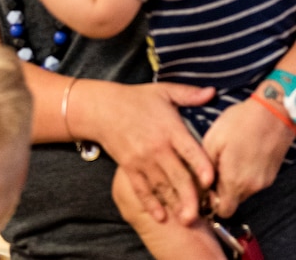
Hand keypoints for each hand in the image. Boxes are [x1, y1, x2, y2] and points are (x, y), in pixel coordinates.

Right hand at [79, 79, 214, 224]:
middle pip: (177, 176)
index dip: (202, 166)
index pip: (190, 151)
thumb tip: (213, 92)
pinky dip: (150, 203)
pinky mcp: (129, 167)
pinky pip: (141, 189)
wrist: (100, 108)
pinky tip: (160, 216)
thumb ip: (189, 94)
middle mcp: (157, 148)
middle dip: (190, 198)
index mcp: (169, 130)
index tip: (212, 181)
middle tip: (200, 214)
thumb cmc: (134, 98)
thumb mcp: (162, 91)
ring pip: (162, 187)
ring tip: (187, 221)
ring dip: (174, 204)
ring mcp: (141, 160)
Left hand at [203, 95, 291, 217]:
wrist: (273, 113)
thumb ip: (204, 167)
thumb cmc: (239, 123)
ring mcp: (264, 181)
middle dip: (219, 192)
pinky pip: (252, 183)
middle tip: (209, 171)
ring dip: (230, 183)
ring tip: (222, 161)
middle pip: (231, 201)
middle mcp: (252, 186)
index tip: (201, 189)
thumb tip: (199, 184)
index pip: (222, 211)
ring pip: (242, 192)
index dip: (210, 204)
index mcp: (235, 181)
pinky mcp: (270, 174)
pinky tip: (235, 157)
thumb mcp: (211, 141)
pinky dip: (242, 176)